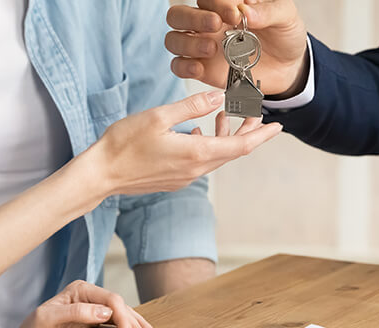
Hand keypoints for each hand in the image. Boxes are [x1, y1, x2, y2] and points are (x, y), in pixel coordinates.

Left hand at [10, 280, 161, 327]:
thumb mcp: (48, 319)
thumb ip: (76, 312)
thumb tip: (106, 312)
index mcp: (81, 289)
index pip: (111, 301)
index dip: (124, 320)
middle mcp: (90, 294)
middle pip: (121, 307)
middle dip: (137, 326)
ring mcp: (93, 306)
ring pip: (123, 314)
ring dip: (139, 327)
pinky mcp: (94, 318)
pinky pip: (117, 322)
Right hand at [87, 90, 281, 195]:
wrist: (101, 174)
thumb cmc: (124, 144)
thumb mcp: (158, 117)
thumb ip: (192, 107)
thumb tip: (219, 97)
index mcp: (195, 153)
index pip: (241, 146)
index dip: (261, 135)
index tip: (277, 125)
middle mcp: (195, 170)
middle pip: (232, 152)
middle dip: (247, 132)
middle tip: (256, 114)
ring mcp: (184, 177)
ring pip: (216, 156)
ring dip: (224, 137)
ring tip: (222, 117)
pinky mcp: (174, 180)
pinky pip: (200, 162)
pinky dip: (206, 145)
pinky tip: (195, 132)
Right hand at [166, 0, 308, 95]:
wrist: (289, 67)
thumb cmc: (283, 36)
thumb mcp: (285, 18)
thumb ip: (268, 11)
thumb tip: (246, 10)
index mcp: (224, 5)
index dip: (218, 3)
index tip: (236, 14)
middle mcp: (207, 23)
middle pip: (178, 15)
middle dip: (193, 18)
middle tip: (216, 24)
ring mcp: (201, 47)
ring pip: (173, 40)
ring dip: (188, 43)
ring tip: (212, 49)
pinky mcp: (202, 70)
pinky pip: (178, 66)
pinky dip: (184, 67)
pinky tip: (200, 68)